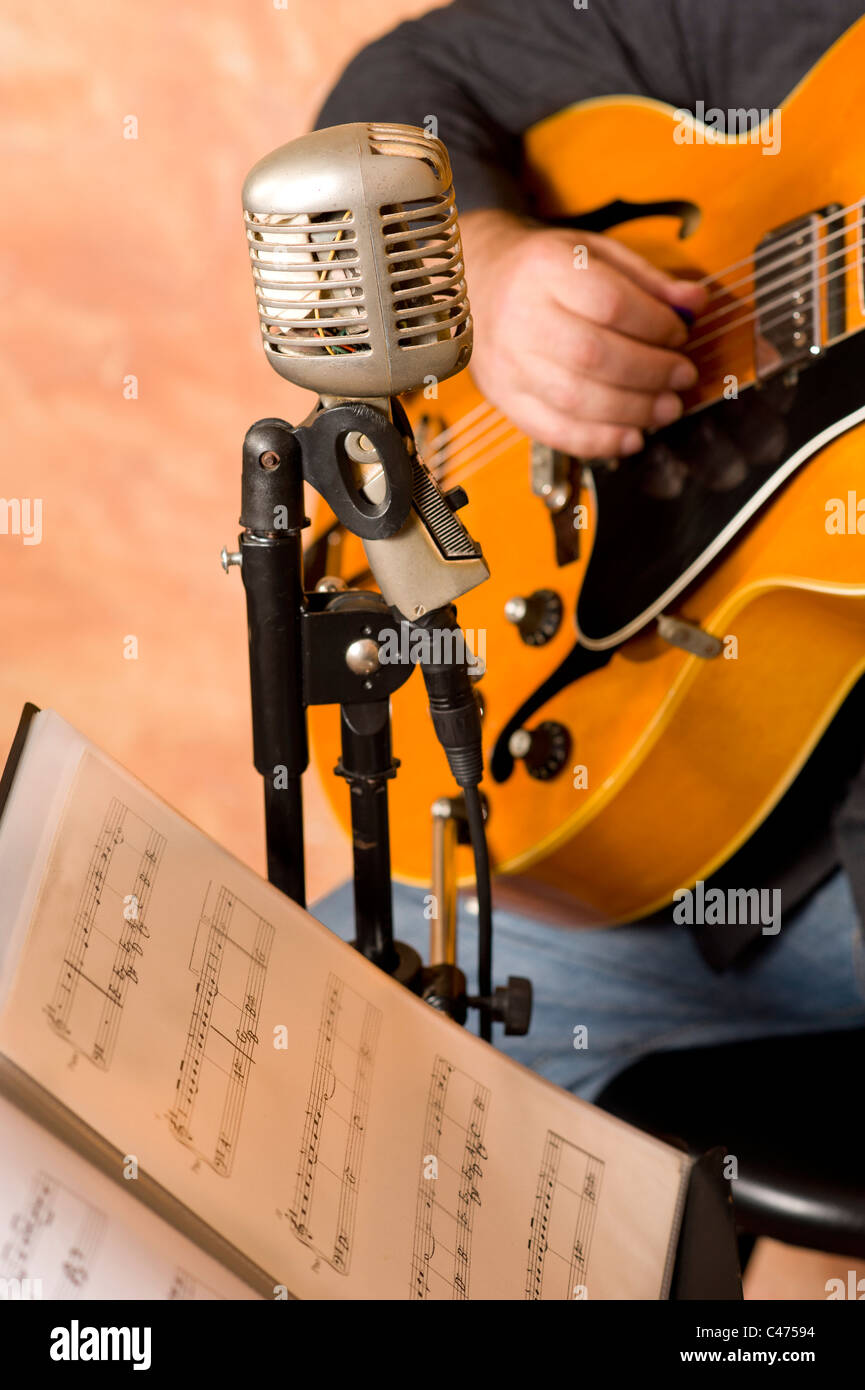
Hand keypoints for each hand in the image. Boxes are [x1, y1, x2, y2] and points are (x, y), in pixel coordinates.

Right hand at [459, 209, 707, 457]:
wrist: (479, 285)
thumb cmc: (544, 270)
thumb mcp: (593, 253)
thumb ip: (646, 279)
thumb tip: (696, 302)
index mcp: (545, 268)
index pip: (608, 302)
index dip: (654, 324)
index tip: (680, 334)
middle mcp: (520, 316)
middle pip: (593, 355)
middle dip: (650, 372)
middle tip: (683, 376)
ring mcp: (509, 363)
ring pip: (576, 399)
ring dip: (632, 411)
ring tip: (667, 409)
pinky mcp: (505, 399)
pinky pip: (554, 431)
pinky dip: (600, 441)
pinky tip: (632, 437)